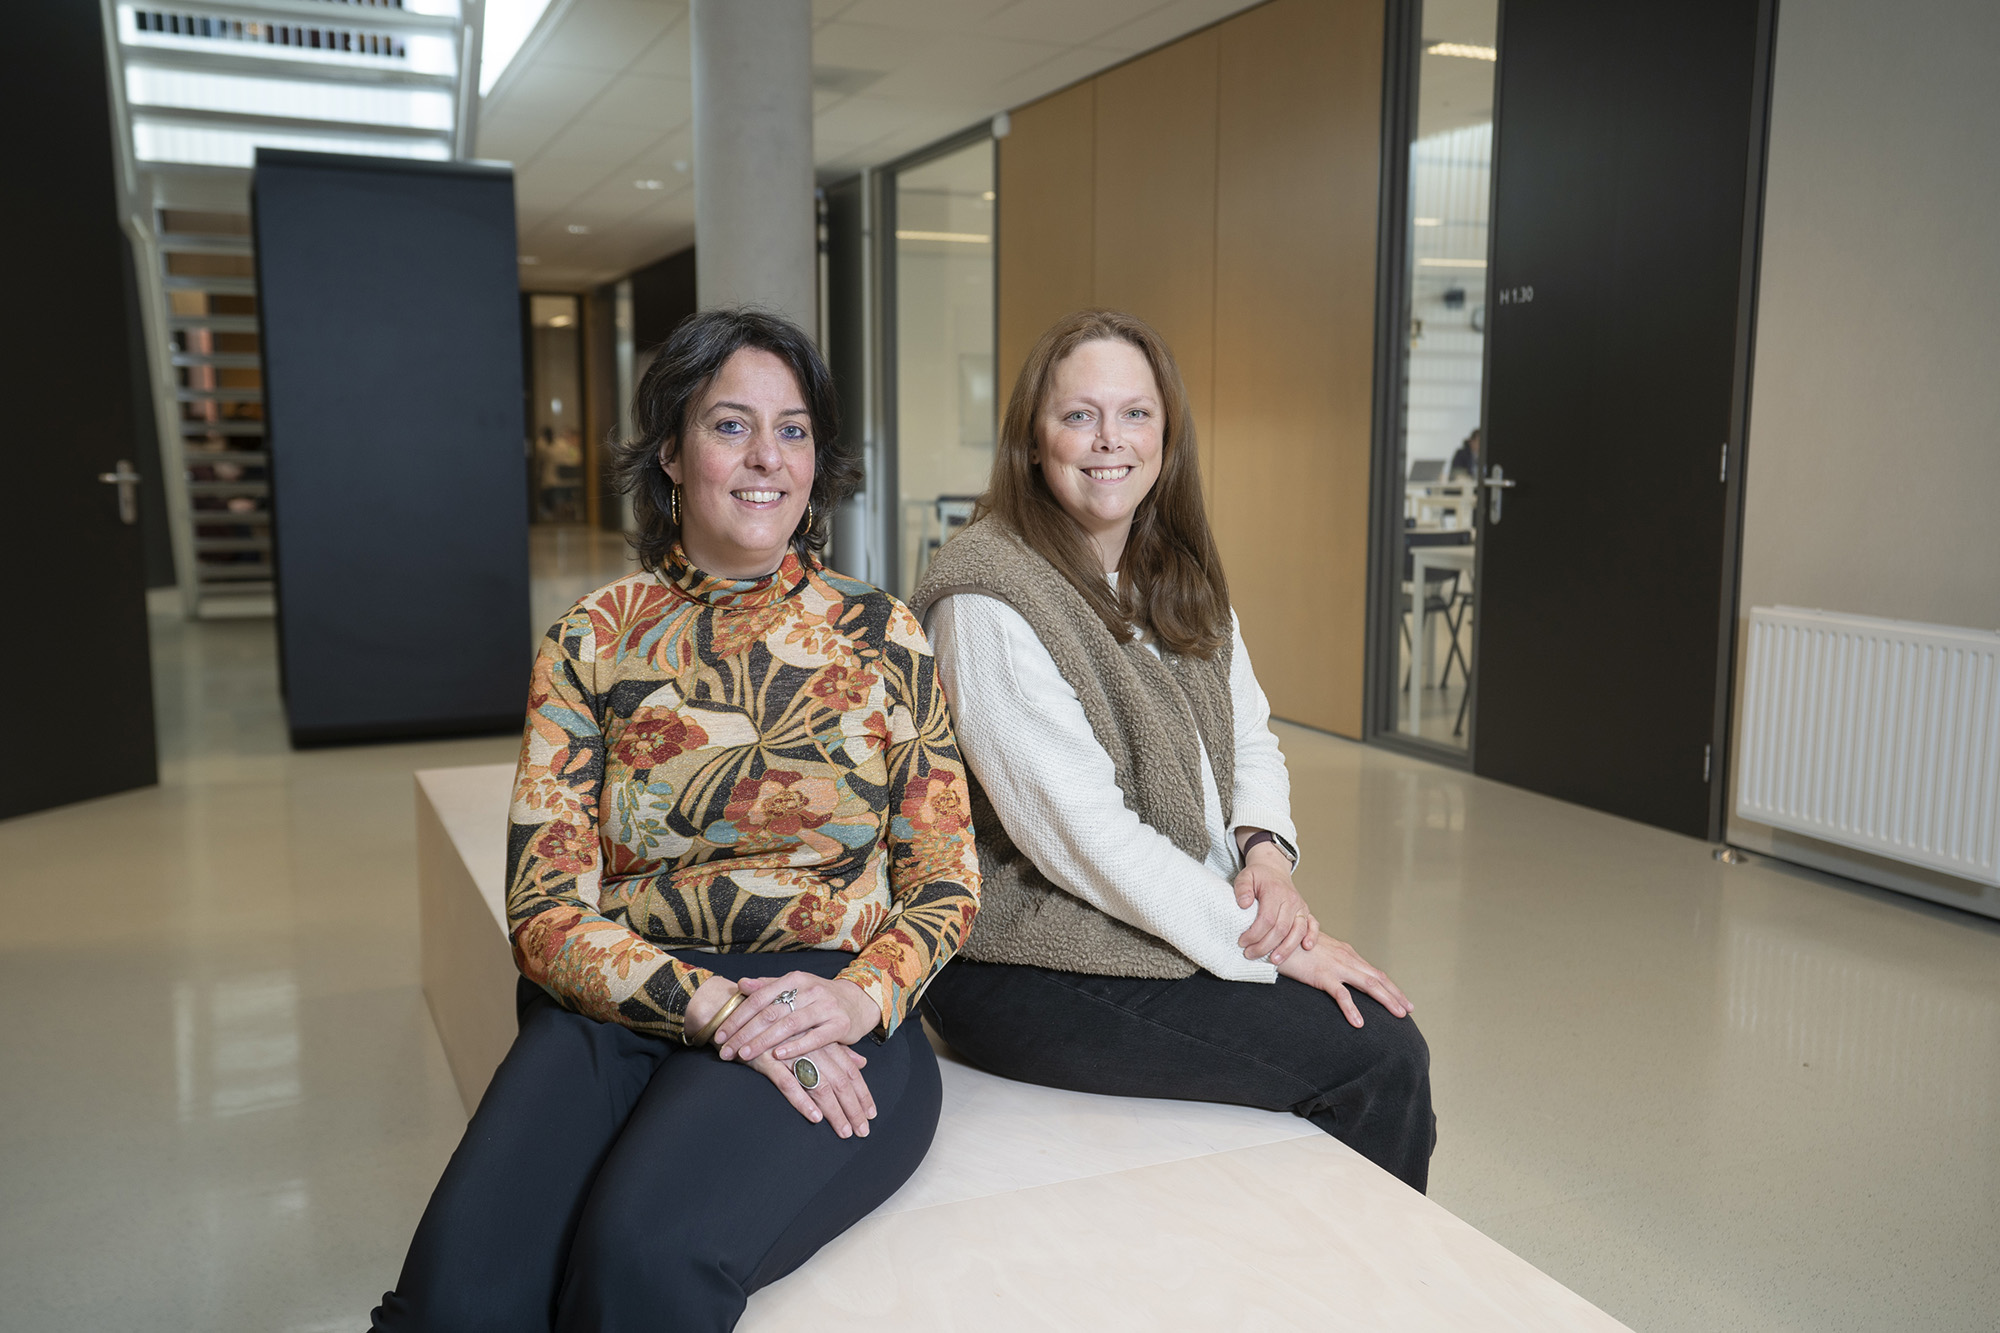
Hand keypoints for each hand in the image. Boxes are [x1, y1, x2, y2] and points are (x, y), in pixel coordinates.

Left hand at [715, 971, 877, 1063]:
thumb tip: (741, 984)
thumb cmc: (819, 998)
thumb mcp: (795, 987)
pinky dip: (796, 1047)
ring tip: (745, 1055)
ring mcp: (826, 1007)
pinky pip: (815, 1037)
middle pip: (770, 1013)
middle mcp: (810, 990)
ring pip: (789, 1025)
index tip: (719, 1035)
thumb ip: (768, 986)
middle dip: (745, 1034)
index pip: (759, 999)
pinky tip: (778, 1055)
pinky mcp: (840, 1024)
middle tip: (726, 1051)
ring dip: (764, 1041)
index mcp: (795, 979)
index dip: (737, 1017)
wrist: (858, 1001)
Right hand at [745, 1040, 876, 1137]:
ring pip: (820, 1085)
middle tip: (862, 1131)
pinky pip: (789, 1083)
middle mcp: (811, 1046)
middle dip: (853, 1108)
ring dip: (834, 1111)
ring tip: (844, 1131)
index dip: (862, 1093)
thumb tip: (862, 1062)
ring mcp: (791, 1053)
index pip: (849, 1071)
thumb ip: (838, 1050)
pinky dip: (803, 1101)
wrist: (739, 1012)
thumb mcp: (811, 1036)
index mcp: (823, 1040)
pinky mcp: (768, 1060)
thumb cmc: (779, 1027)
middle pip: (840, 1081)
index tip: (871, 1114)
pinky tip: (815, 1117)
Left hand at [1233, 840, 1316, 964]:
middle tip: (1250, 954)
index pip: (1267, 919)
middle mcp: (1291, 900)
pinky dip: (1312, 937)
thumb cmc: (1257, 876)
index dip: (1254, 934)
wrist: (1272, 868)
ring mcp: (1300, 906)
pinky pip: (1313, 925)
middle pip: (1281, 928)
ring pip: (1298, 931)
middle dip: (1265, 946)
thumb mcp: (1244, 876)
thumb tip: (1244, 904)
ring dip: (1287, 948)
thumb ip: (1242, 888)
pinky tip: (1306, 948)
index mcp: (1275, 892)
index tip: (1242, 942)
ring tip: (1274, 960)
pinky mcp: (1306, 911)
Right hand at [1275, 935, 1412, 1027]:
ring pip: (1369, 985)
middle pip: (1378, 979)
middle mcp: (1346, 958)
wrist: (1275, 935)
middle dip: (1395, 994)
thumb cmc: (1291, 944)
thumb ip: (1329, 961)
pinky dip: (1352, 1009)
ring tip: (1398, 1015)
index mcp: (1346, 953)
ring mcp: (1335, 966)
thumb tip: (1335, 974)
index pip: (1374, 972)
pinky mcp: (1321, 975)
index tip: (1401, 999)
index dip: (1390, 986)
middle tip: (1409, 1010)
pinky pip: (1341, 994)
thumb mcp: (1316, 951)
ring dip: (1386, 1000)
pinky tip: (1359, 1023)